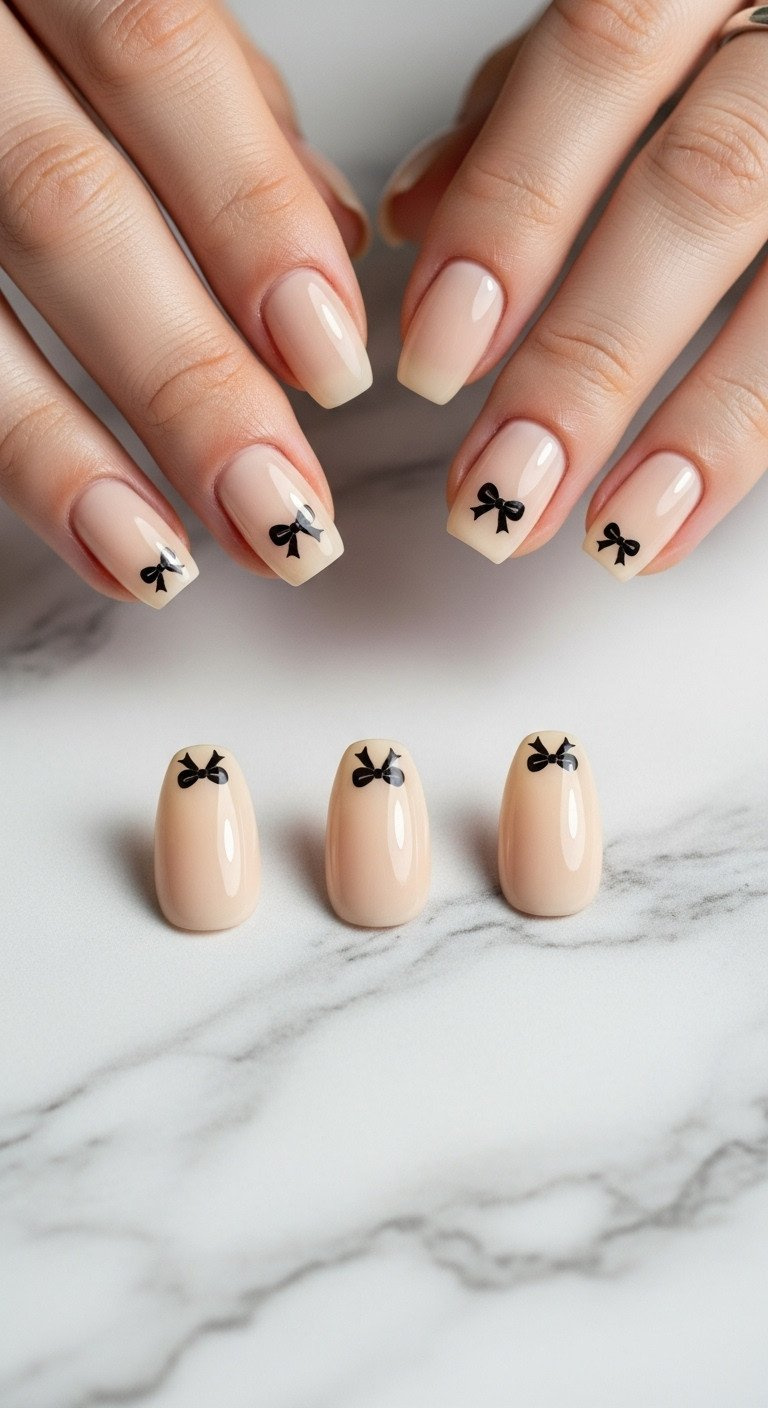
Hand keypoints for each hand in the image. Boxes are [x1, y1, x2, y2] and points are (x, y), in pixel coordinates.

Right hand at [0, 0, 371, 605]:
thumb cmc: (22, 8)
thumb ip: (219, 102)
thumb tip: (333, 236)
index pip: (156, 55)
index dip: (250, 216)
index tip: (331, 362)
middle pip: (63, 208)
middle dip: (185, 379)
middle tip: (279, 508)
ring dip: (64, 455)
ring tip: (160, 561)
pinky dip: (5, 452)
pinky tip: (80, 530)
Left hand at [380, 1, 767, 578]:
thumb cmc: (723, 15)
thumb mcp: (629, 11)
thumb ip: (528, 103)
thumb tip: (416, 213)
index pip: (600, 62)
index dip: (514, 214)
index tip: (439, 352)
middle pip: (700, 195)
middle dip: (588, 356)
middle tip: (501, 482)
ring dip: (699, 427)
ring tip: (612, 533)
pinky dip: (755, 439)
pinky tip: (683, 515)